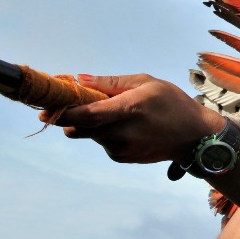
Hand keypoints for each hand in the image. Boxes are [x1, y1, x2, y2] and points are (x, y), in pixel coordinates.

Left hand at [40, 74, 224, 163]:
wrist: (194, 137)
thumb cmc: (171, 103)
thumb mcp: (145, 82)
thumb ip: (110, 83)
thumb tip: (79, 80)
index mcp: (128, 110)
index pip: (86, 114)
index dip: (63, 112)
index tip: (45, 107)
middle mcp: (122, 133)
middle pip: (80, 127)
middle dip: (69, 116)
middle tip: (64, 103)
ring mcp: (121, 149)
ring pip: (90, 134)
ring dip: (90, 123)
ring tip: (112, 111)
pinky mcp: (122, 158)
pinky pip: (102, 142)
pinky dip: (104, 132)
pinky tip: (124, 125)